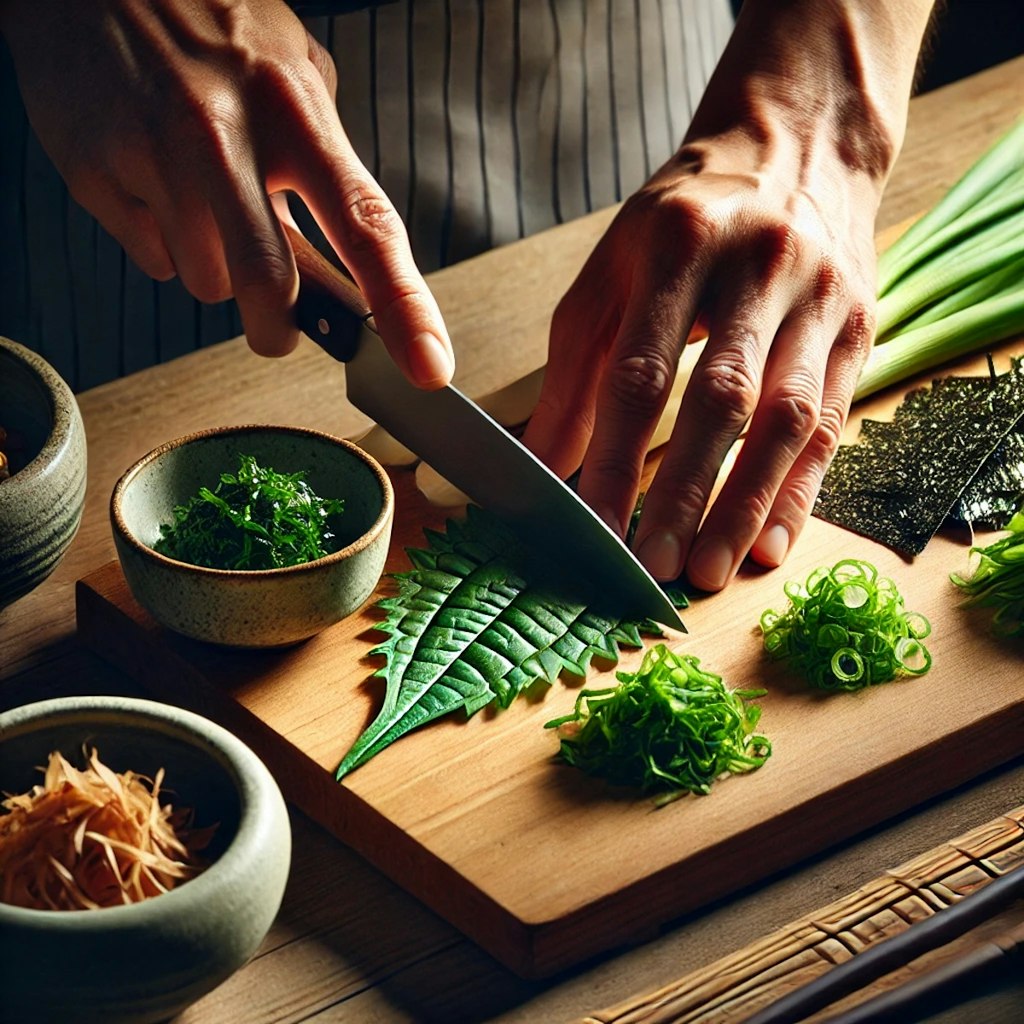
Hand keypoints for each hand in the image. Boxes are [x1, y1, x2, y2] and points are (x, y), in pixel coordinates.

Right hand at [0, 0, 452, 386]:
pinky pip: (153, 258)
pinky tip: (159, 187)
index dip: (403, 308)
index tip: (427, 366)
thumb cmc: (208, 24)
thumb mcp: (290, 68)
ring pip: (206, 282)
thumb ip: (326, 163)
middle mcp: (223, 134)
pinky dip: (167, 243)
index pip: (366, 227)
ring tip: (205, 201)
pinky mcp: (94, 172)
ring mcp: (152, 154)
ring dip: (217, 267)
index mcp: (294, 109)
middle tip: (279, 328)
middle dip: (278, 326)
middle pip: (269, 285)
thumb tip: (352, 263)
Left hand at [522, 0, 934, 590]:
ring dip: (746, 504)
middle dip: (683, 490)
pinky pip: (830, 422)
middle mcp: (761, 266)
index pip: (641, 370)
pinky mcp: (860, 327)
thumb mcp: (613, 275)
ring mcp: (821, 298)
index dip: (613, 457)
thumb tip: (543, 467)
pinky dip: (799, 491)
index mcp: (680, 244)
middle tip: (653, 566)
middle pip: (722, 398)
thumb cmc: (683, 223)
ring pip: (788, 419)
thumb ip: (574, 370)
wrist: (796, 151)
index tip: (589, 526)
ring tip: (709, 570)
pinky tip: (769, 545)